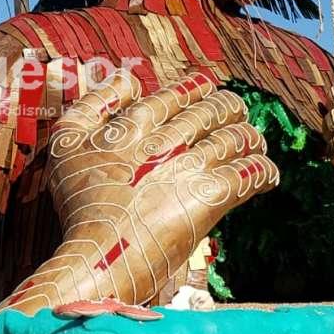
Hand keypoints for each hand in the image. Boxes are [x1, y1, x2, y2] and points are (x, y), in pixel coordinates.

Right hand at [0, 68, 278, 314]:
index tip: (206, 88)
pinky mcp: (210, 197)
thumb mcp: (66, 145)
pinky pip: (248, 175)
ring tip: (255, 141)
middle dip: (229, 108)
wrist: (98, 253)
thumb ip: (91, 106)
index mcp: (135, 125)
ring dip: (249, 137)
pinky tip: (267, 175)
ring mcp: (191, 168)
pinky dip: (262, 172)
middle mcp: (167, 141)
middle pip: (211, 112)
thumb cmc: (79, 204)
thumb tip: (124, 79)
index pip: (176, 95)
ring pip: (234, 138)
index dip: (196, 88)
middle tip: (237, 111)